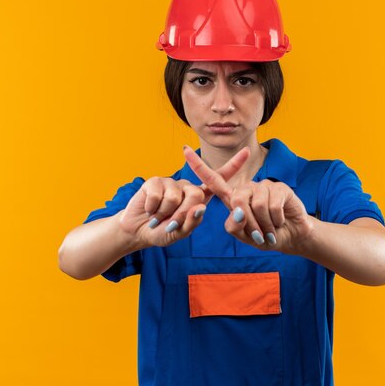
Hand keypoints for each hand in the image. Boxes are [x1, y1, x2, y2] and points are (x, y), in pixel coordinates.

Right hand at [118, 147, 250, 247]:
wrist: (137, 231)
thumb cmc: (162, 232)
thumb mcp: (180, 233)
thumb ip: (191, 223)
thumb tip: (201, 207)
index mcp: (199, 197)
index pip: (219, 179)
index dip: (233, 166)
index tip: (247, 152)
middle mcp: (187, 187)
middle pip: (196, 195)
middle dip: (182, 215)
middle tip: (170, 225)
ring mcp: (171, 182)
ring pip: (175, 197)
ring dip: (165, 213)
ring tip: (158, 217)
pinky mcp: (154, 181)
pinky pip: (158, 195)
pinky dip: (152, 208)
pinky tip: (149, 210)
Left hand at [183, 146, 313, 253]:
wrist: (291, 237)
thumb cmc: (264, 236)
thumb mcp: (244, 236)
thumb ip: (234, 227)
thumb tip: (238, 210)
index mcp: (233, 198)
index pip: (213, 180)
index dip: (198, 166)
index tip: (184, 150)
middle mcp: (246, 189)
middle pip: (237, 200)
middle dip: (249, 224)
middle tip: (259, 234)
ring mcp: (263, 186)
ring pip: (257, 205)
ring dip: (265, 224)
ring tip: (271, 228)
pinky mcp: (280, 187)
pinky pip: (273, 205)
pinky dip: (276, 220)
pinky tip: (280, 220)